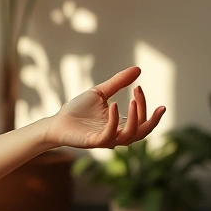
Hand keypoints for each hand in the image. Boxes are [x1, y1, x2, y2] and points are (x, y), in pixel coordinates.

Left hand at [44, 66, 164, 148]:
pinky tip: (113, 104)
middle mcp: (118, 135)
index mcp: (121, 125)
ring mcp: (107, 139)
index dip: (143, 104)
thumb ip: (118, 82)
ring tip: (132, 101)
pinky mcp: (95, 141)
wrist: (58, 121)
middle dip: (152, 118)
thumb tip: (138, 69)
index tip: (138, 86)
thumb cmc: (78, 109)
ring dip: (135, 118)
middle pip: (143, 131)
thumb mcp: (100, 92)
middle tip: (150, 99)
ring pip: (131, 136)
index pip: (142, 119)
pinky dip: (114, 119)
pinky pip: (110, 134)